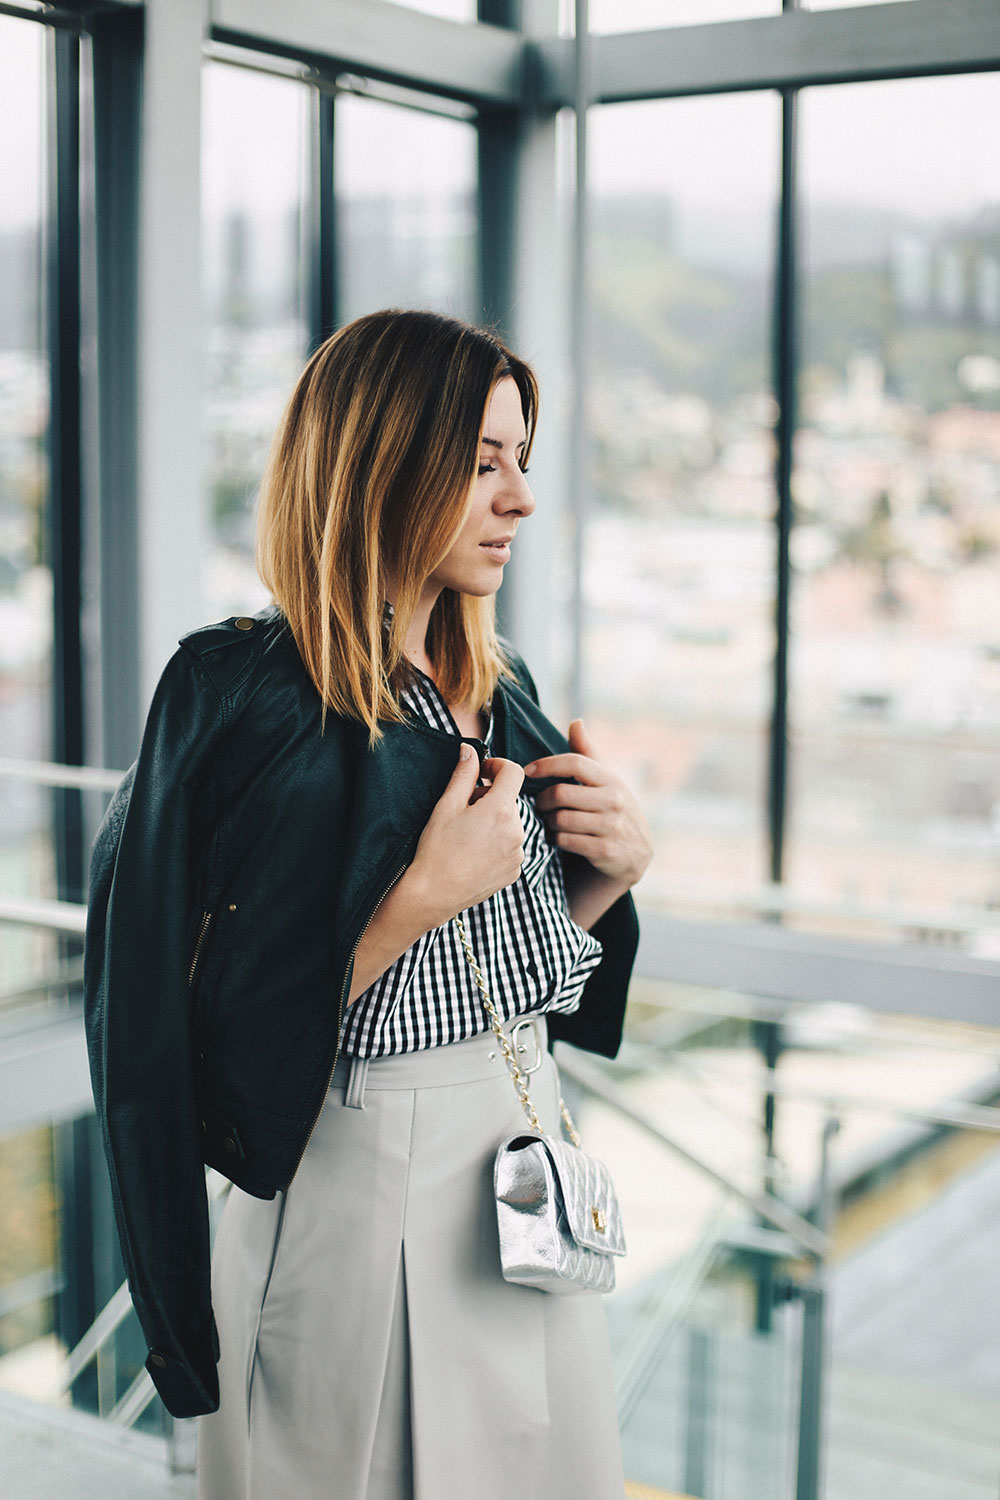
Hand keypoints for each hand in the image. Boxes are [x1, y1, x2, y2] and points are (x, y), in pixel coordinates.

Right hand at [407, 747, 525, 926]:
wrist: (434, 894)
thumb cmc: (436, 849)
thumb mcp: (446, 805)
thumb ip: (464, 774)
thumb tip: (470, 750)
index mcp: (500, 810)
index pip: (514, 772)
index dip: (497, 766)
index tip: (482, 772)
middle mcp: (517, 831)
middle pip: (510, 799)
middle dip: (491, 796)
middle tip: (463, 807)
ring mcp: (518, 853)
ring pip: (511, 823)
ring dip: (494, 820)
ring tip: (466, 834)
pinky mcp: (515, 871)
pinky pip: (511, 846)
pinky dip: (497, 842)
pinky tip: (473, 851)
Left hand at [526, 720, 651, 923]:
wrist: (637, 853)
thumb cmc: (613, 809)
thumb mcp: (606, 780)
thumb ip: (587, 752)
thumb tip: (576, 722)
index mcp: (611, 778)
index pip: (574, 762)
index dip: (546, 765)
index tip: (527, 771)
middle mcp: (615, 800)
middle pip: (561, 793)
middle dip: (543, 800)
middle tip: (539, 805)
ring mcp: (612, 827)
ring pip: (560, 819)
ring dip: (548, 822)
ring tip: (550, 821)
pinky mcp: (606, 851)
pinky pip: (566, 841)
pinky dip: (556, 840)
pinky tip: (559, 838)